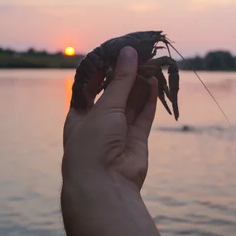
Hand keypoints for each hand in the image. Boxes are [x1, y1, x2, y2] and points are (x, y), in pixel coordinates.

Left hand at [62, 46, 157, 189]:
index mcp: (80, 114)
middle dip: (126, 75)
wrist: (105, 184)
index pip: (91, 85)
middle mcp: (99, 122)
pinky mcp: (137, 139)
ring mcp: (119, 131)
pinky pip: (144, 115)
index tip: (116, 50)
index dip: (103, 68)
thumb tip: (129, 53)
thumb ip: (121, 80)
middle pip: (114, 92)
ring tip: (151, 64)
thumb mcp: (105, 107)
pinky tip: (155, 82)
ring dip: (140, 85)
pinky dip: (149, 99)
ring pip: (132, 102)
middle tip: (139, 54)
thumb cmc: (93, 144)